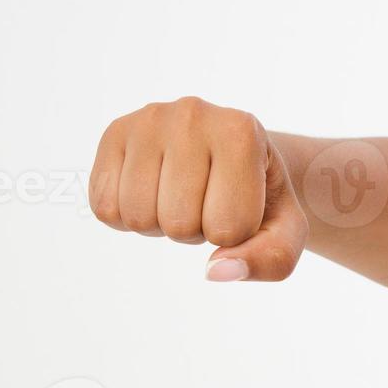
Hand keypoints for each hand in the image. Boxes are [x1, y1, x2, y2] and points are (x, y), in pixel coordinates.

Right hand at [89, 97, 308, 281]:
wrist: (232, 152)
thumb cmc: (259, 196)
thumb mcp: (284, 232)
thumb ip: (269, 260)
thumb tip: (215, 272)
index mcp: (242, 132)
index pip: (228, 227)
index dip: (233, 235)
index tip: (240, 205)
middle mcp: (193, 114)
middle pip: (177, 223)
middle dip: (194, 230)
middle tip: (206, 201)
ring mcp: (149, 120)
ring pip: (137, 217)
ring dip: (159, 224)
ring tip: (179, 195)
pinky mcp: (116, 133)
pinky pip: (104, 206)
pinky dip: (126, 217)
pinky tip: (151, 191)